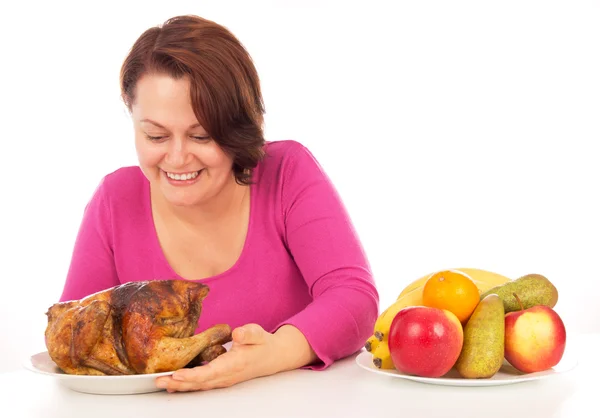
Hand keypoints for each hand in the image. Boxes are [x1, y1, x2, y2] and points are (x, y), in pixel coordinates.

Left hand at [155, 323, 302, 391]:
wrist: (272, 357)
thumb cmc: (262, 344)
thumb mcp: (257, 333)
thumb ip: (248, 333)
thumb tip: (237, 333)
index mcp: (234, 364)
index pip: (211, 373)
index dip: (192, 375)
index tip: (177, 375)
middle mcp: (227, 375)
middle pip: (200, 383)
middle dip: (178, 383)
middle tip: (158, 381)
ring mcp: (223, 379)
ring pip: (198, 385)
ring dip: (179, 386)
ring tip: (160, 383)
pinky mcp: (220, 378)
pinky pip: (201, 384)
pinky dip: (186, 385)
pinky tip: (173, 384)